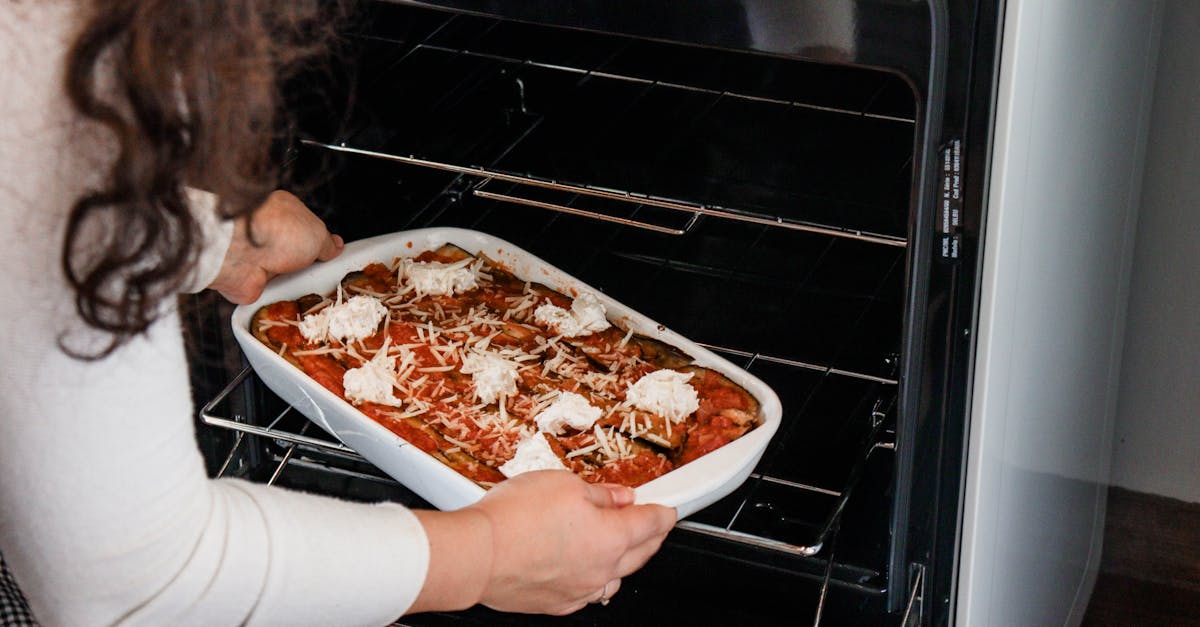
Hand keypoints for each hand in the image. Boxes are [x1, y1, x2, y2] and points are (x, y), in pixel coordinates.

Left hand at [208, 190, 343, 303]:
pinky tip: (291, 298)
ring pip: (285, 276)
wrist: (238, 251)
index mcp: (283, 213)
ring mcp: (257, 257)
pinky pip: (271, 294)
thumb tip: (335, 247)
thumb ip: (328, 243)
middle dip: (309, 266)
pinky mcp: (249, 280)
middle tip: (323, 275)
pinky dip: (281, 298)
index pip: (307, 229)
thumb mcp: (316, 233)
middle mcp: (268, 233)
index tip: (332, 256)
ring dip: (296, 283)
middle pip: (297, 254)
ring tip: (308, 288)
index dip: (320, 243)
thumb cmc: (276, 231)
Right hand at [409, 471, 675, 615]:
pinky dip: (594, 578)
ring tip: (618, 544)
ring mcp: (579, 591)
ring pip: (615, 578)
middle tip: (651, 524)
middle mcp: (602, 570)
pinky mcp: (556, 603)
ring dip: (623, 560)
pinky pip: (588, 592)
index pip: (651, 524)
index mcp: (611, 537)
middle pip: (641, 554)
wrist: (476, 555)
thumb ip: (599, 493)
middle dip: (650, 537)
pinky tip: (585, 567)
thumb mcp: (563, 484)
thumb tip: (617, 497)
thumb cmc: (514, 518)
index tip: (668, 509)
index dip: (664, 512)